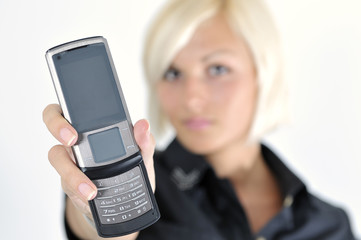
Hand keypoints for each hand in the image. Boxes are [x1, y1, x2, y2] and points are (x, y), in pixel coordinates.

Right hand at [42, 104, 155, 239]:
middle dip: (58, 128)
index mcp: (95, 126)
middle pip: (54, 123)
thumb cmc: (130, 168)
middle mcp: (78, 139)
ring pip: (57, 157)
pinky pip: (67, 182)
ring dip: (72, 174)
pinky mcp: (69, 181)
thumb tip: (143, 125)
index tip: (76, 126)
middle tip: (72, 141)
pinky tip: (92, 196)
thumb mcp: (142, 155)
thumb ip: (144, 140)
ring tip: (91, 190)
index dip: (67, 110)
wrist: (124, 199)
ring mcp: (71, 160)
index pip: (72, 107)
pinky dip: (80, 189)